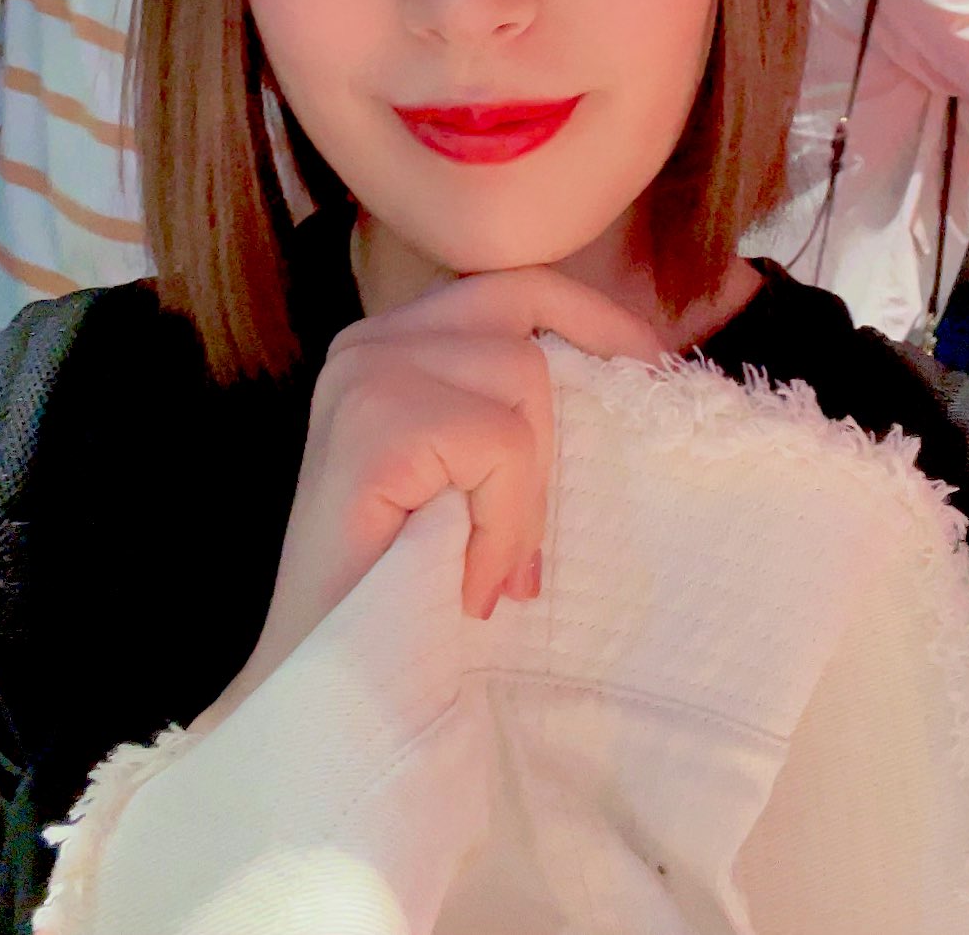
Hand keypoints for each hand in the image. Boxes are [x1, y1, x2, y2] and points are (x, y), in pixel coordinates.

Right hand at [243, 268, 660, 686]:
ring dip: (522, 493)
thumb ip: (506, 415)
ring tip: (486, 569)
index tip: (650, 364)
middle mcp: (369, 342)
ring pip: (522, 378)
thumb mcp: (464, 478)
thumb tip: (619, 384)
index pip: (513, 285)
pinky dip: (503, 522)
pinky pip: (500, 444)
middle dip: (549, 433)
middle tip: (526, 540)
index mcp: (390, 343)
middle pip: (524, 325)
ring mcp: (366, 374)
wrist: (318, 683)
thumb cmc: (398, 588)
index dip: (590, 314)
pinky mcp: (377, 423)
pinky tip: (469, 581)